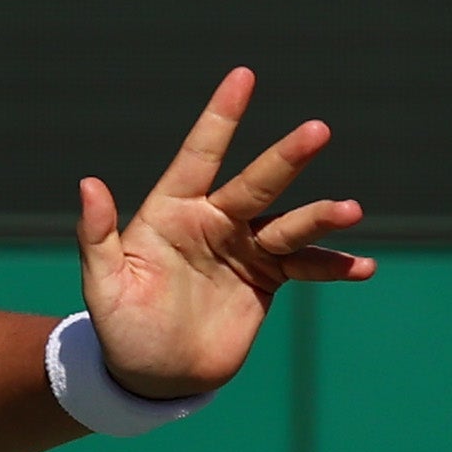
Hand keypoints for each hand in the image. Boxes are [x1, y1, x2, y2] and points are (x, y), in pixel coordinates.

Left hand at [77, 67, 373, 398]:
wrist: (153, 375)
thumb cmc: (121, 325)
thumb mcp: (103, 284)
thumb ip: (97, 235)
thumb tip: (88, 182)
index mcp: (171, 212)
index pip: (198, 156)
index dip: (220, 117)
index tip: (243, 76)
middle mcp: (214, 222)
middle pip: (256, 183)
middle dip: (286, 158)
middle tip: (317, 130)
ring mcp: (246, 248)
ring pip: (290, 224)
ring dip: (320, 216)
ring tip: (349, 211)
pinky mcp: (269, 278)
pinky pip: (308, 266)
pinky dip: (335, 266)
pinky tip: (363, 268)